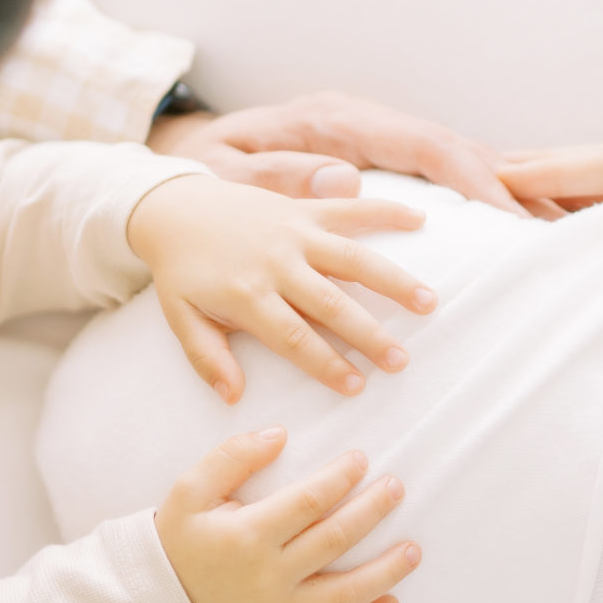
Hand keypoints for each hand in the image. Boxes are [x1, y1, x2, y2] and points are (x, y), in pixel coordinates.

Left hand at [127, 172, 435, 400]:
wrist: (174, 206)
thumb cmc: (183, 271)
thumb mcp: (181, 318)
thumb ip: (206, 358)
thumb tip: (233, 396)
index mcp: (246, 294)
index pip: (294, 337)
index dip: (326, 363)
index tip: (356, 387)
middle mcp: (276, 262)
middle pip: (331, 303)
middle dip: (369, 334)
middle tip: (400, 361)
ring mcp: (295, 232)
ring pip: (352, 259)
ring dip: (393, 280)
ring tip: (428, 303)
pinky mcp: (305, 209)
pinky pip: (349, 208)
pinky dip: (385, 211)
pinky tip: (420, 220)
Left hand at [150, 93, 527, 214]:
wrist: (181, 157)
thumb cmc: (201, 174)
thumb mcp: (225, 174)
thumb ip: (280, 176)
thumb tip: (347, 180)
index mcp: (333, 122)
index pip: (421, 145)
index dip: (472, 177)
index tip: (511, 211)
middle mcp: (361, 121)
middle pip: (452, 145)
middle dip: (506, 182)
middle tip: (554, 222)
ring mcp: (371, 135)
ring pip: (451, 154)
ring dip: (500, 185)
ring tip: (551, 221)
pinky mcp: (373, 153)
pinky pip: (435, 168)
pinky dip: (476, 189)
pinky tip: (509, 215)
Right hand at [156, 428, 417, 602]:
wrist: (151, 601)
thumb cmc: (177, 538)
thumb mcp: (190, 489)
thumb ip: (232, 456)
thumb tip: (279, 434)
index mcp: (246, 536)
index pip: (308, 502)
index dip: (340, 478)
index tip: (362, 460)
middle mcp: (267, 577)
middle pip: (335, 540)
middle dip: (372, 510)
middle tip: (397, 487)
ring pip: (346, 594)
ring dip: (386, 571)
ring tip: (414, 549)